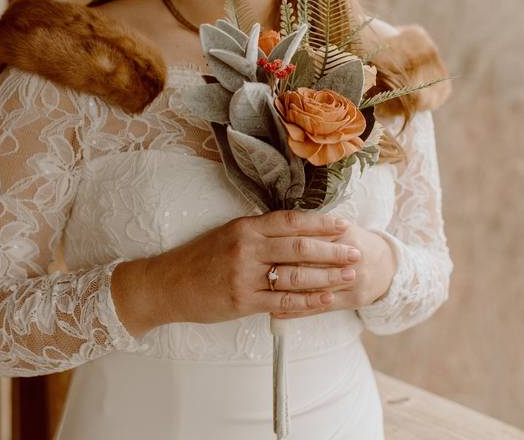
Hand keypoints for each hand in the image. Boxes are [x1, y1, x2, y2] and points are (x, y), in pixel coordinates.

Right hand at [139, 210, 361, 325]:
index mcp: (245, 227)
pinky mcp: (243, 301)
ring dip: (327, 276)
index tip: (343, 224)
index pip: (291, 221)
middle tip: (356, 251)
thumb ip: (260, 232)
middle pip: (299, 247)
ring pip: (296, 275)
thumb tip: (298, 229)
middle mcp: (247, 248)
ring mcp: (245, 276)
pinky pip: (284, 302)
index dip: (320, 223)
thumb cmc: (200, 258)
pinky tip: (327, 299)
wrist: (167, 285)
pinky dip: (309, 301)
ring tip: (349, 275)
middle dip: (333, 250)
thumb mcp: (228, 234)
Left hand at [271, 222, 396, 319]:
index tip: (261, 248)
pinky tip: (276, 312)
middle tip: (255, 271)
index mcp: (346, 235)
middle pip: (312, 264)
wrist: (387, 264)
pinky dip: (297, 311)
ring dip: (286, 292)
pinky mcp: (354, 300)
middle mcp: (353, 257)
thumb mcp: (340, 227)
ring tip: (260, 293)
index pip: (310, 239)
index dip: (284, 244)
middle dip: (282, 267)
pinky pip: (321, 307)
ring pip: (315, 287)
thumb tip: (277, 227)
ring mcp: (355, 280)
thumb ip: (314, 227)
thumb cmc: (355, 243)